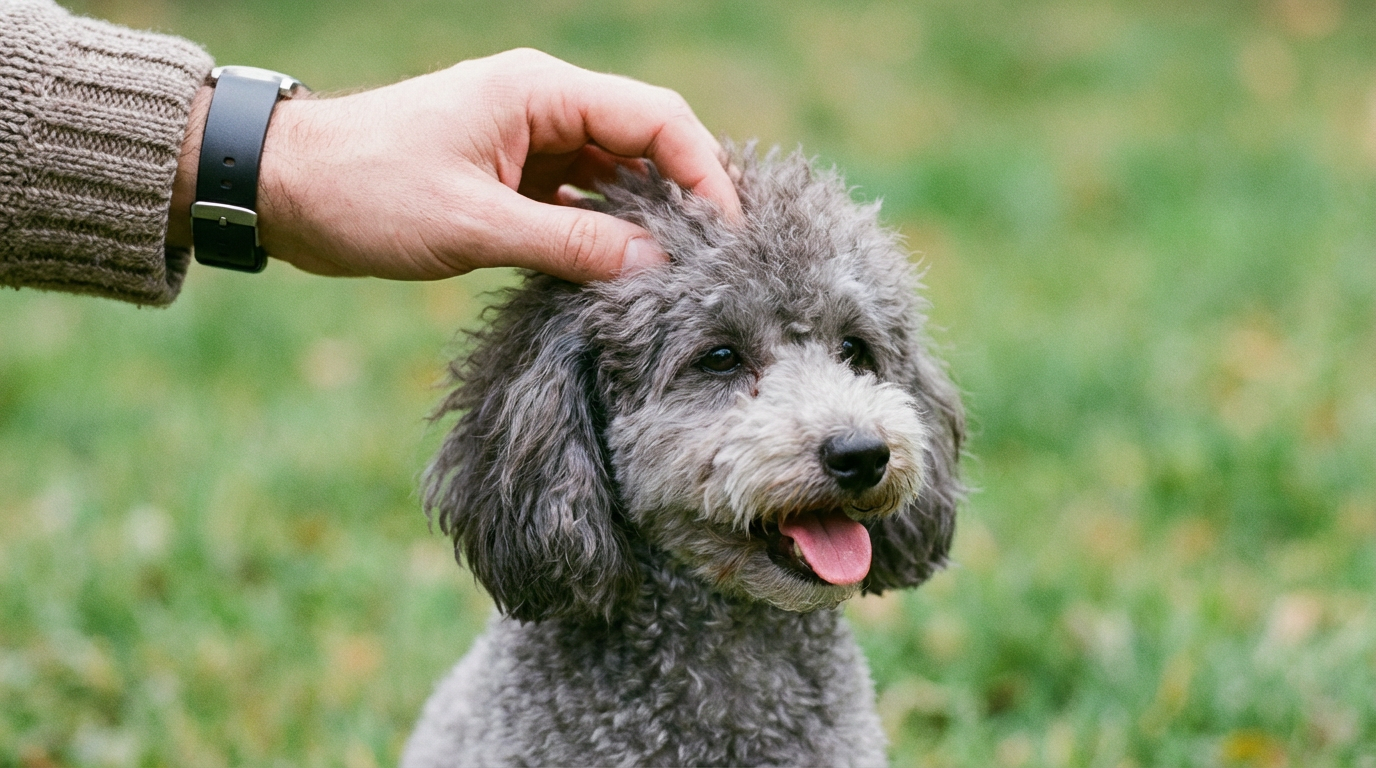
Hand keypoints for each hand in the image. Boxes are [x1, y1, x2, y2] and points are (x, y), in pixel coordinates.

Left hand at [168, 48, 741, 281]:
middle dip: (685, 198)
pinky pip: (579, 200)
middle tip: (719, 261)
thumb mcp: (473, 224)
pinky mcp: (510, 174)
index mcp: (541, 90)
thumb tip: (657, 266)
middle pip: (647, 142)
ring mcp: (528, 139)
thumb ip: (570, 245)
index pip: (657, 117)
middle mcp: (544, 105)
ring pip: (616, 175)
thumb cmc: (365, 191)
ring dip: (646, 221)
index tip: (732, 234)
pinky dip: (604, 233)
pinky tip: (622, 274)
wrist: (281, 188)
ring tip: (679, 276)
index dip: (706, 173)